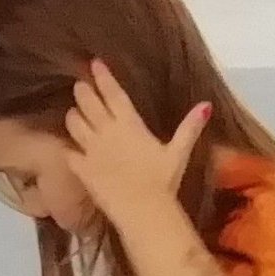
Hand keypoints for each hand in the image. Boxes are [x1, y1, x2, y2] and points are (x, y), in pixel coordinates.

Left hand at [65, 59, 210, 226]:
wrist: (143, 211)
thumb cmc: (162, 183)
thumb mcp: (179, 153)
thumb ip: (189, 128)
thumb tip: (206, 105)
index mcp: (129, 124)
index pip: (113, 93)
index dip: (103, 77)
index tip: (94, 64)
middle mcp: (107, 131)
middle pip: (88, 102)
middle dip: (83, 92)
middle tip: (80, 87)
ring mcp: (92, 150)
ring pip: (73, 123)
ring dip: (73, 116)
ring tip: (74, 114)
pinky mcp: (83, 170)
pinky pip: (68, 154)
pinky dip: (68, 150)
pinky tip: (69, 149)